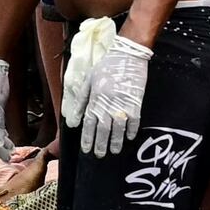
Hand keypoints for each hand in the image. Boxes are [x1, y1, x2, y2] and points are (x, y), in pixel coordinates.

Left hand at [60, 15, 148, 153]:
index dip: (87, 137)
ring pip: (118, 128)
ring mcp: (123, 103)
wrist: (128, 54)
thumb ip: (80, 100)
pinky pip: (134, 120)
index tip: (86, 149)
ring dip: (115, 141)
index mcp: (95, 97)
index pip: (89, 122)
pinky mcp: (136, 101)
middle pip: (103, 128)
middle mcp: (108, 103)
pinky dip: (131, 130)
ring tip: (113, 151)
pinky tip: (129, 138)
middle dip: (100, 144)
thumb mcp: (88, 80)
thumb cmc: (106, 66)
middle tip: (99, 155)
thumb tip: (73, 120)